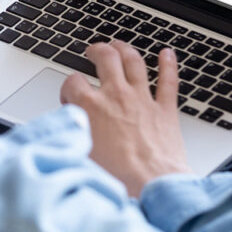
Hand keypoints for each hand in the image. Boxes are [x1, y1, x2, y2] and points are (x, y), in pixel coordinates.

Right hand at [60, 41, 191, 196]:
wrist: (152, 185)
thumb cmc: (117, 177)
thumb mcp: (80, 153)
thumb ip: (71, 134)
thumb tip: (63, 129)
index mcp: (92, 106)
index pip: (73, 81)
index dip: (68, 86)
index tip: (71, 93)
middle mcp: (117, 96)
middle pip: (106, 57)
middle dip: (97, 50)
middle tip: (94, 52)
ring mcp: (143, 99)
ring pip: (134, 61)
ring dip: (125, 49)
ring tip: (120, 46)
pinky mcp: (165, 109)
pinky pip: (168, 79)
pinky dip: (168, 64)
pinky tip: (167, 54)